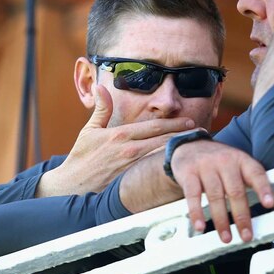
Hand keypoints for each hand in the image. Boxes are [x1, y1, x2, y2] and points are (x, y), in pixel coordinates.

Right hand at [37, 85, 195, 195]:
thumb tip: (100, 86)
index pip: (155, 127)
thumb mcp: (89, 130)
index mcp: (121, 135)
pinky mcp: (131, 182)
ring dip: (179, 153)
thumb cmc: (81, 158)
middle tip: (202, 135)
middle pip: (163, 141)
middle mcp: (129, 150)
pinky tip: (182, 170)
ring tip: (197, 151)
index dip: (176, 124)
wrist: (70, 186)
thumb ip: (100, 109)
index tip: (191, 122)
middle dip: (184, 137)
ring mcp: (131, 168)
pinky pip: (154, 175)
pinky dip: (168, 170)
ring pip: (162, 158)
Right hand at [171, 140, 273, 242]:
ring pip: (215, 196)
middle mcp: (225, 162)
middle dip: (242, 216)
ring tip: (226, 237)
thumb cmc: (220, 161)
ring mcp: (206, 167)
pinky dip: (197, 213)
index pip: (256, 173)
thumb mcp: (240, 167)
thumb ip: (258, 185)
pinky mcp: (188, 173)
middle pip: (235, 191)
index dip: (263, 188)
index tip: (269, 204)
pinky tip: (200, 226)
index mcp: (242, 160)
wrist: (189, 145)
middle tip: (246, 235)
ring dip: (221, 220)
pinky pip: (193, 196)